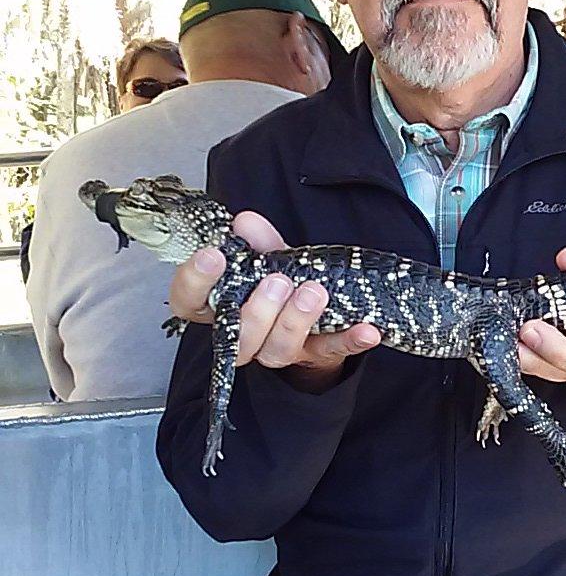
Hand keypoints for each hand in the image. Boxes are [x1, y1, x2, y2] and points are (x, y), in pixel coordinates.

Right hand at [167, 211, 380, 386]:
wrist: (316, 316)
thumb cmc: (282, 283)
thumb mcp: (269, 257)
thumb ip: (258, 241)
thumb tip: (245, 222)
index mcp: (221, 308)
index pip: (189, 302)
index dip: (193, 282)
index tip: (213, 255)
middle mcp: (246, 336)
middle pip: (238, 338)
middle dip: (257, 311)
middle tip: (277, 281)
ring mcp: (281, 348)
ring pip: (278, 350)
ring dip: (295, 322)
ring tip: (314, 292)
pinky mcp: (319, 353)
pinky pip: (333, 350)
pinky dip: (350, 340)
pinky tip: (367, 329)